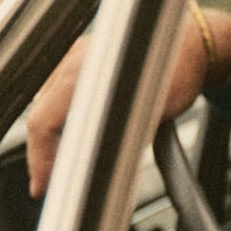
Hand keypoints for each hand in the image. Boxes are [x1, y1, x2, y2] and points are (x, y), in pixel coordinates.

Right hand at [24, 4, 230, 196]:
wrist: (190, 43)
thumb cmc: (176, 74)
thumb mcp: (149, 117)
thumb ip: (116, 143)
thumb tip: (92, 171)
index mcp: (85, 73)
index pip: (44, 122)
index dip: (40, 159)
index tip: (42, 187)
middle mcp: (74, 60)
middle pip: (40, 115)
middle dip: (43, 154)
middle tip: (48, 185)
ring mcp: (74, 56)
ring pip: (47, 105)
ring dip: (51, 138)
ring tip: (61, 167)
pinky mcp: (80, 58)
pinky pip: (58, 94)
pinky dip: (60, 120)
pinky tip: (72, 139)